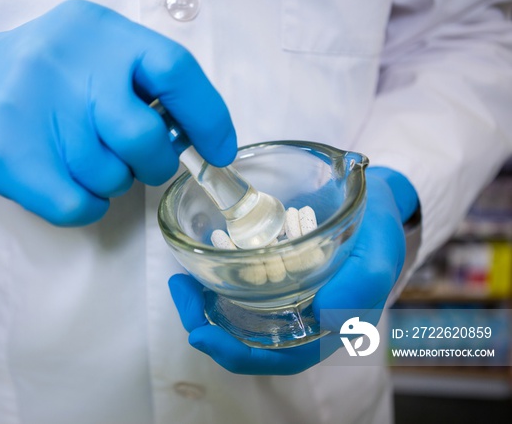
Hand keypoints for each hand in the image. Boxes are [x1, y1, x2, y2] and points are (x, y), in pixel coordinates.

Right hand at [0, 0, 235, 225]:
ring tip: (87, 159)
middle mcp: (64, 62)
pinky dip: (89, 205)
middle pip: (143, 138)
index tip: (221, 151)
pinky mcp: (1, 153)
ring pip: (110, 178)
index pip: (174, 69)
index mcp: (100, 32)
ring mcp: (28, 106)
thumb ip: (144, 83)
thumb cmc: (51, 76)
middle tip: (145, 163)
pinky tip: (72, 184)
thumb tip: (198, 137)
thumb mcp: (98, 53)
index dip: (208, 116)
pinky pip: (77, 206)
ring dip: (113, 181)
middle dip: (155, 164)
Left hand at [169, 166, 418, 373]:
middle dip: (206, 324)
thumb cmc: (379, 234)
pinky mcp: (272, 274)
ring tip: (182, 278)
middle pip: (246, 339)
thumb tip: (322, 314)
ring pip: (237, 313)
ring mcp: (283, 298)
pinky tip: (204, 256)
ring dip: (205, 301)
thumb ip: (360, 285)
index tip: (200, 333)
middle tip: (181, 289)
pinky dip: (217, 276)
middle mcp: (299, 319)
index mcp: (325, 330)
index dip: (236, 355)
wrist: (374, 203)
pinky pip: (239, 284)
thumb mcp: (378, 256)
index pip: (276, 357)